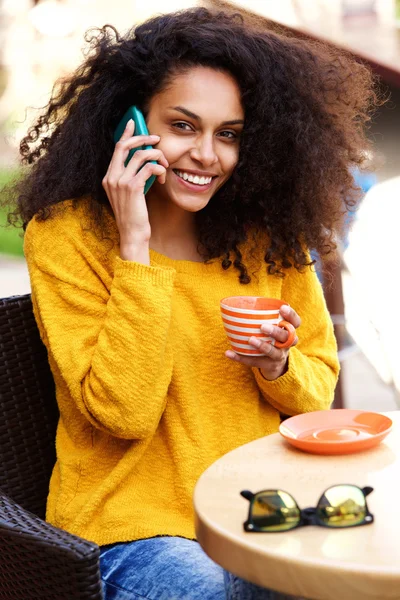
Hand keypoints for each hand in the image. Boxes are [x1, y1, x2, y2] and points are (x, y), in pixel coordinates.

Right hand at [102, 119, 168, 257]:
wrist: (132, 234)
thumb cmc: (134, 216)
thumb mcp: (130, 194)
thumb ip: (133, 177)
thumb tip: (146, 162)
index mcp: (109, 177)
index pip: (116, 149)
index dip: (125, 134)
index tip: (133, 122)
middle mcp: (111, 177)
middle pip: (125, 146)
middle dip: (143, 138)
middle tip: (156, 139)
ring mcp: (120, 182)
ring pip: (141, 155)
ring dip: (157, 157)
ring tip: (165, 166)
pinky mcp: (132, 187)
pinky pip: (149, 168)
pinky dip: (159, 169)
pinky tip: (163, 177)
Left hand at [225, 304, 299, 380]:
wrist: (276, 365)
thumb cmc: (271, 339)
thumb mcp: (273, 328)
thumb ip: (263, 318)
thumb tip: (234, 307)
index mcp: (289, 331)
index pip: (296, 322)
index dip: (291, 315)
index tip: (282, 308)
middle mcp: (287, 343)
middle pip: (286, 337)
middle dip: (276, 332)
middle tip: (263, 327)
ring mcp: (279, 355)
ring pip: (274, 352)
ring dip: (262, 346)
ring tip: (251, 340)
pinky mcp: (270, 365)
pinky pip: (255, 362)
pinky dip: (241, 358)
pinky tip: (229, 353)